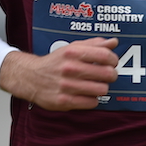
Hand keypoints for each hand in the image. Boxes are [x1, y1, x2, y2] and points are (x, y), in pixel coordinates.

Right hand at [0, 37, 119, 110]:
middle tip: (106, 75)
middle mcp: (70, 68)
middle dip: (111, 75)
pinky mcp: (64, 101)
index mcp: (73, 53)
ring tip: (96, 85)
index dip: (114, 60)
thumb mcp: (72, 48)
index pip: (105, 55)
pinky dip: (93, 99)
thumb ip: (94, 44)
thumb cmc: (56, 62)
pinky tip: (87, 94)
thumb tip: (114, 42)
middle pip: (107, 74)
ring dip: (102, 88)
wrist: (30, 77)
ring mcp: (67, 86)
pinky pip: (91, 102)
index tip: (113, 62)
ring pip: (101, 90)